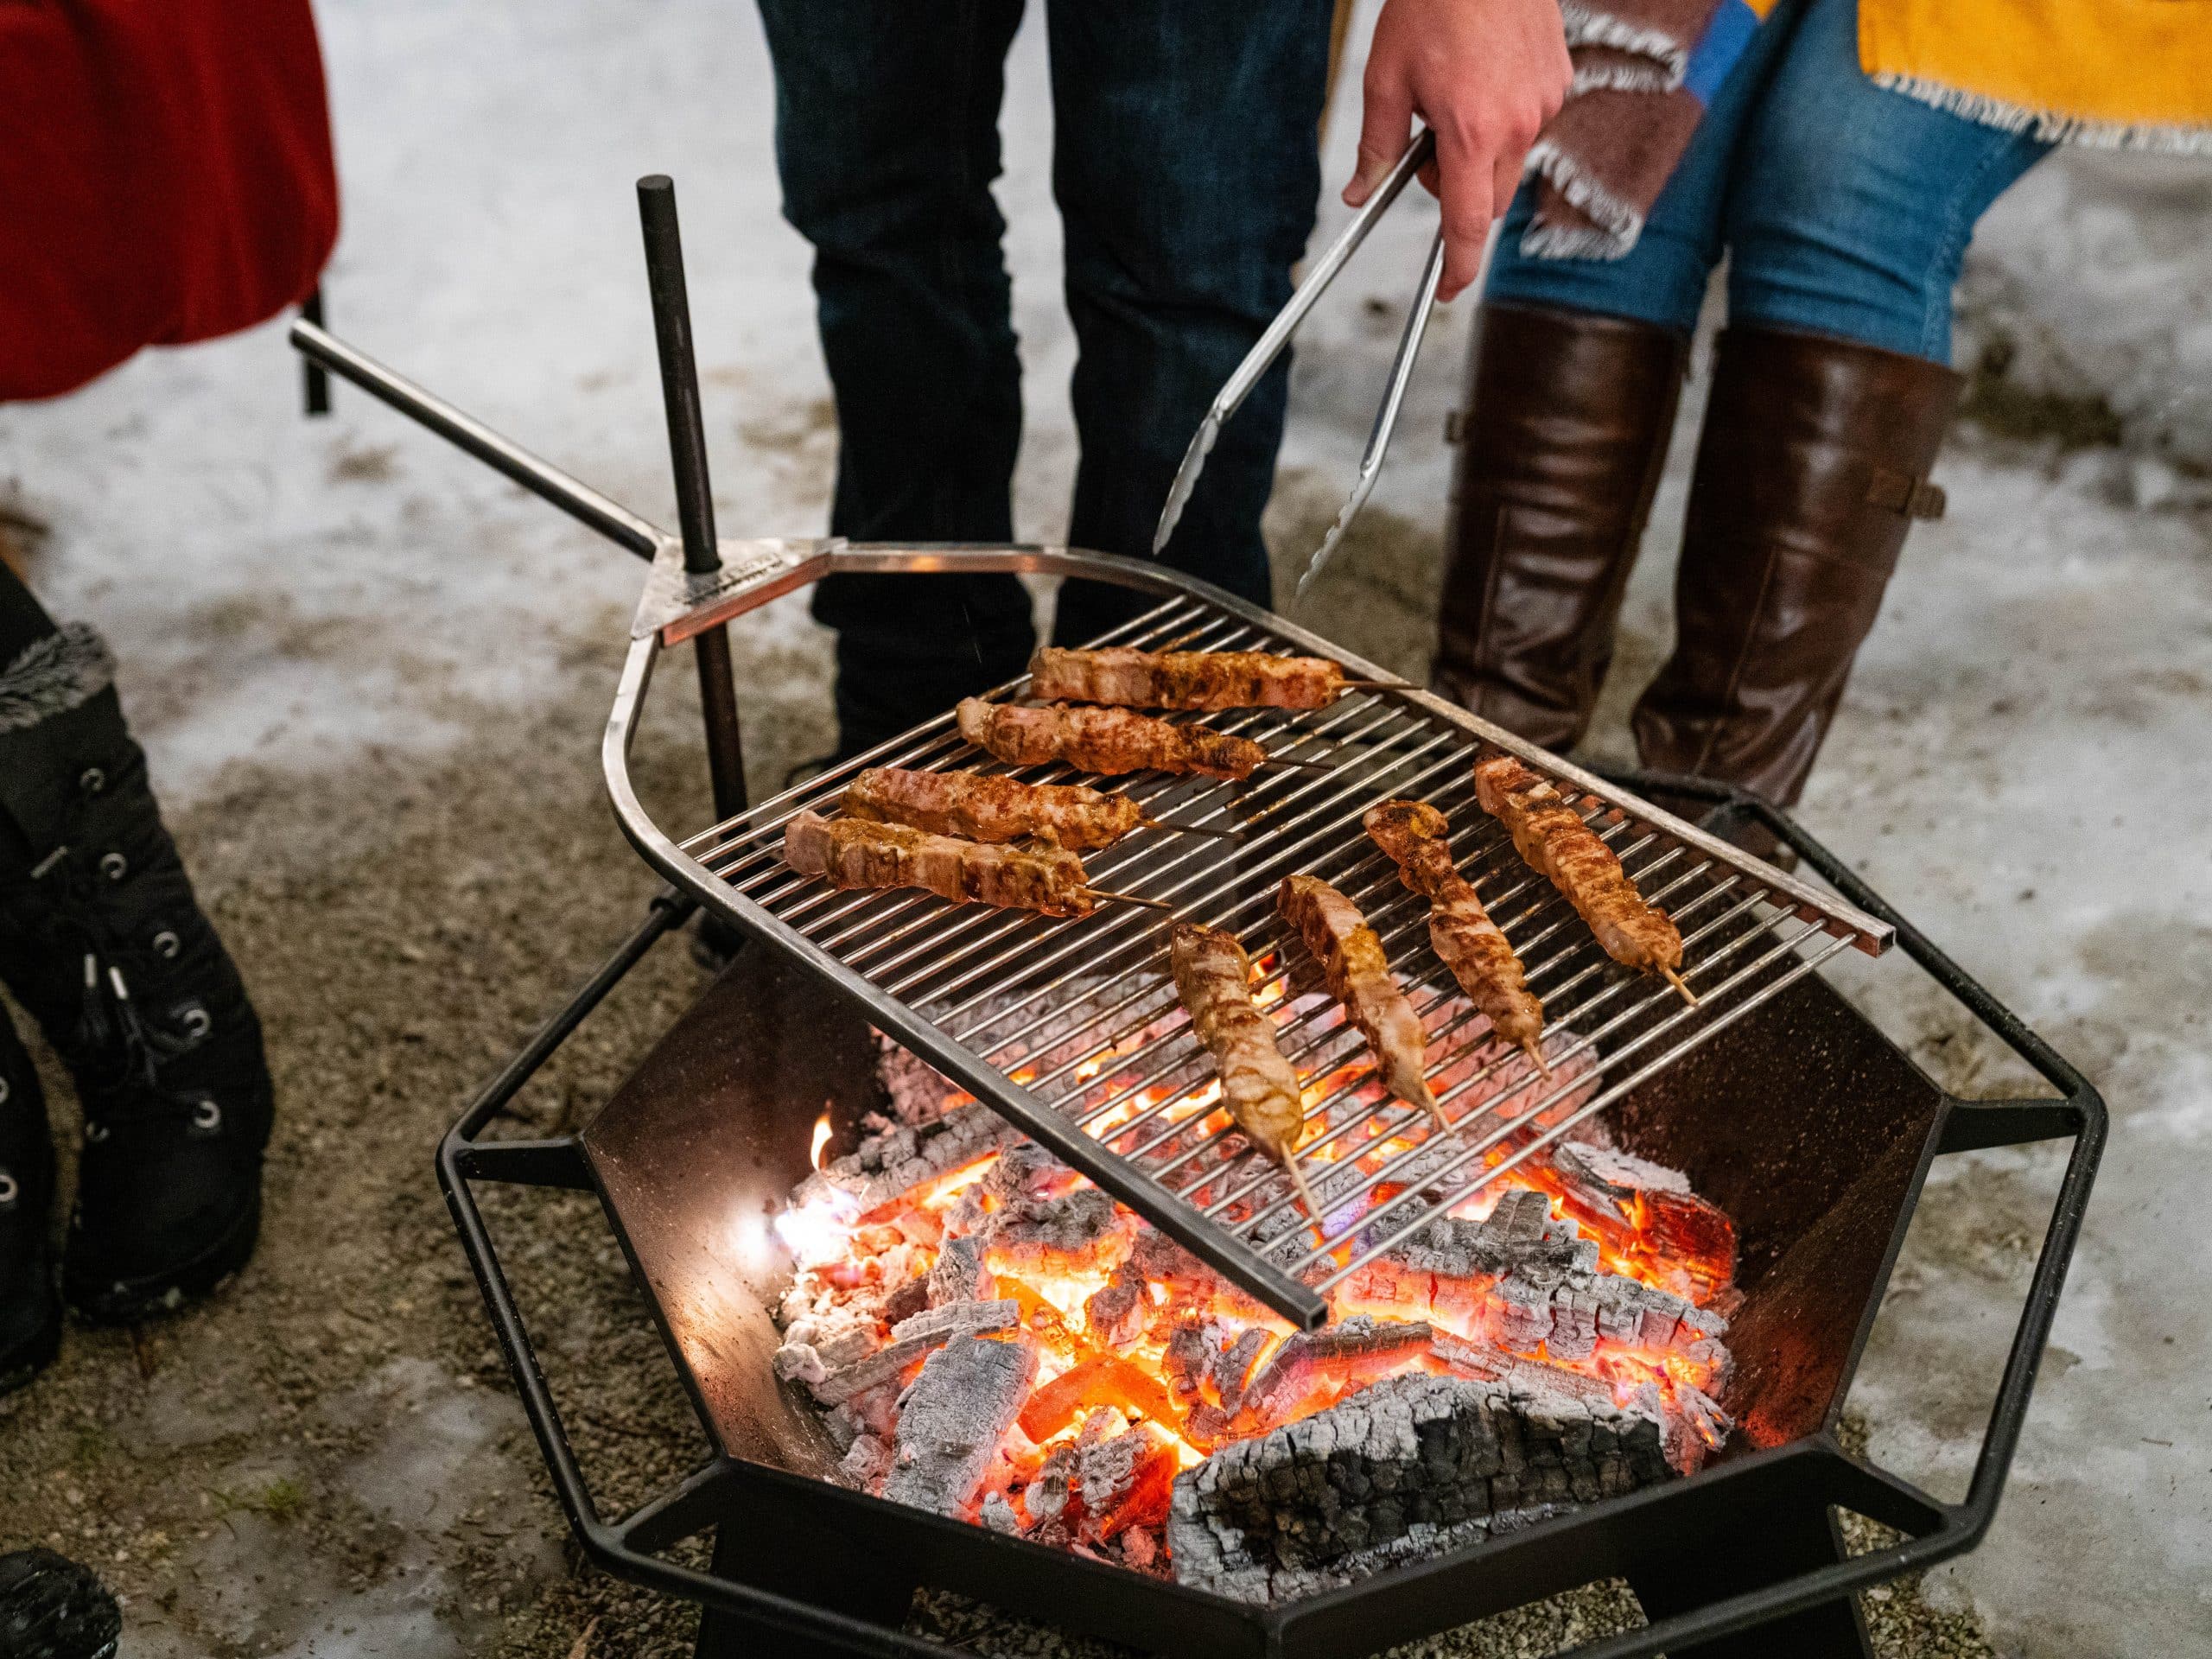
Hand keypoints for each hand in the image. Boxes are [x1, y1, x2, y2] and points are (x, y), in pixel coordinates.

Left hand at [1348, 0, 1572, 299]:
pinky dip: (1502, 120)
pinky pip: (1528, 124)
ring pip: (1509, 161)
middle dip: (1458, 192)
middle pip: (1490, 198)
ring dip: (1480, 153)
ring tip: (1453, 96)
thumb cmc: (1432, 5)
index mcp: (1473, 132)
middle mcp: (1519, 125)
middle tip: (1427, 144)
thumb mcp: (1386, 79)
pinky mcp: (1559, 80)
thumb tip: (1360, 193)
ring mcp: (1546, 102)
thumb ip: (1376, 146)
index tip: (1448, 290)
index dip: (1457, 267)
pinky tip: (1481, 78)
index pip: (1469, 224)